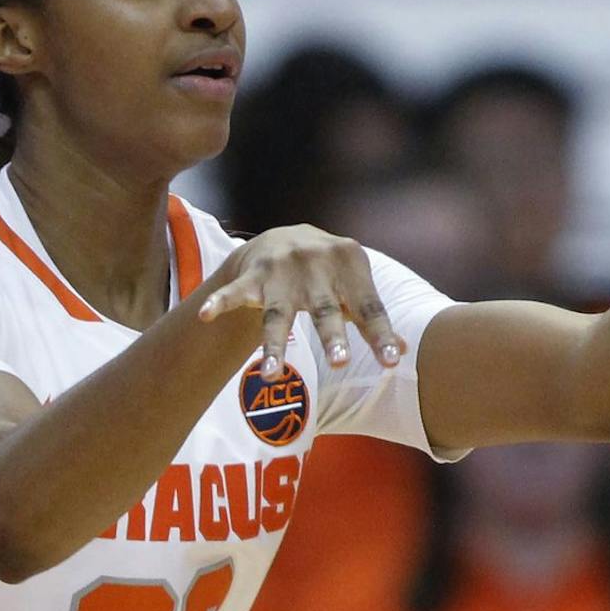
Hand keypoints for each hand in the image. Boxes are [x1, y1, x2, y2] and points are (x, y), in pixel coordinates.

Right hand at [197, 225, 407, 379]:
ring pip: (278, 314)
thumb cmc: (328, 272)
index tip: (391, 361)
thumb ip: (372, 316)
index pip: (368, 306)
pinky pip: (236, 293)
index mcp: (350, 263)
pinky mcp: (252, 275)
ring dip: (273, 344)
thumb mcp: (354, 284)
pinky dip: (220, 303)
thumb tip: (404, 354)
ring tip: (271, 374)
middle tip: (340, 363)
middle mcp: (316, 263)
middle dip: (331, 336)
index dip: (380, 334)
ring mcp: (281, 270)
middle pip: (324, 309)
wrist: (283, 236)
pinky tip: (205, 315)